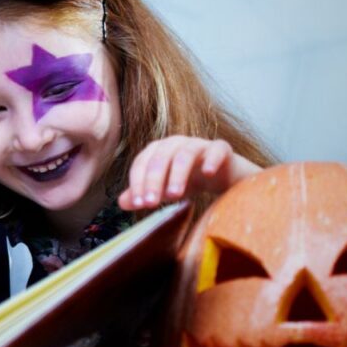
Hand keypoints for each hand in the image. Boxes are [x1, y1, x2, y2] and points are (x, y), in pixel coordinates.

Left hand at [118, 135, 260, 210]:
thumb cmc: (190, 181)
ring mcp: (199, 144)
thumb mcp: (165, 190)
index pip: (142, 163)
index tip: (138, 204)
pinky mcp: (222, 148)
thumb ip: (144, 194)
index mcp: (158, 150)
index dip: (138, 183)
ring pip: (185, 154)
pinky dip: (212, 160)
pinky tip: (209, 174)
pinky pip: (216, 149)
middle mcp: (176, 143)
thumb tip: (121, 203)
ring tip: (175, 196)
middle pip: (160, 158)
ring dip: (177, 174)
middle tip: (151, 204)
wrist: (225, 176)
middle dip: (153, 181)